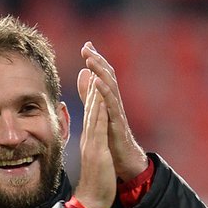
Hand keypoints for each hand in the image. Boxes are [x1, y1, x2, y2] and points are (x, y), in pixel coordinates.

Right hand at [73, 72, 115, 207]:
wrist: (91, 200)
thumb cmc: (95, 183)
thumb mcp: (95, 159)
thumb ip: (94, 146)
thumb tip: (94, 138)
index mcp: (89, 138)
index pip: (90, 110)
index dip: (91, 90)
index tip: (91, 71)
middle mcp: (88, 137)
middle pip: (89, 106)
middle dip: (90, 83)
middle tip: (89, 60)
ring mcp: (91, 143)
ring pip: (92, 112)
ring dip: (93, 91)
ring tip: (94, 70)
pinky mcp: (97, 150)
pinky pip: (98, 127)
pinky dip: (99, 111)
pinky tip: (101, 98)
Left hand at [78, 41, 146, 184]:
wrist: (124, 161)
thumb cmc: (112, 139)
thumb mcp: (98, 112)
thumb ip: (90, 94)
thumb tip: (84, 75)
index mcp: (108, 100)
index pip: (101, 75)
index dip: (95, 60)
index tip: (86, 45)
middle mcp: (113, 102)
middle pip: (107, 76)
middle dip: (97, 60)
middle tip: (87, 46)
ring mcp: (116, 112)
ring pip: (110, 87)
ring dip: (99, 72)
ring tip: (90, 59)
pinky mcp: (117, 123)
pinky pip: (111, 105)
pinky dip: (104, 92)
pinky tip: (97, 82)